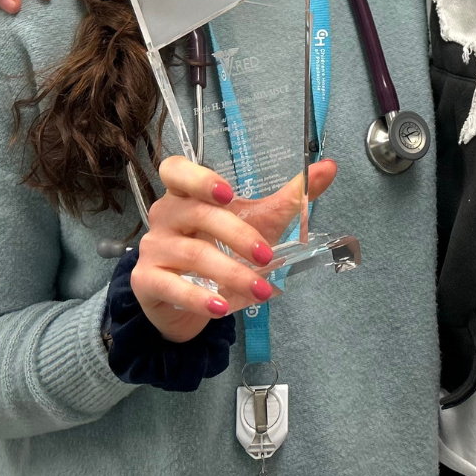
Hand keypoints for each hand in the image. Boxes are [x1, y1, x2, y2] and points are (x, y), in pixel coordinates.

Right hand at [132, 156, 337, 341]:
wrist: (187, 301)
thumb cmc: (221, 250)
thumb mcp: (257, 222)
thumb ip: (289, 197)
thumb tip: (329, 167)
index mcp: (187, 192)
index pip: (176, 169)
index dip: (199, 177)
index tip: (228, 193)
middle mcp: (166, 214)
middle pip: (197, 213)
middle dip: (236, 234)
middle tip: (266, 255)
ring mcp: (153, 247)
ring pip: (192, 253)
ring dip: (230, 273)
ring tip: (261, 290)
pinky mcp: (146, 281)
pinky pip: (172, 286)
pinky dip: (199, 298)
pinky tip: (221, 307)